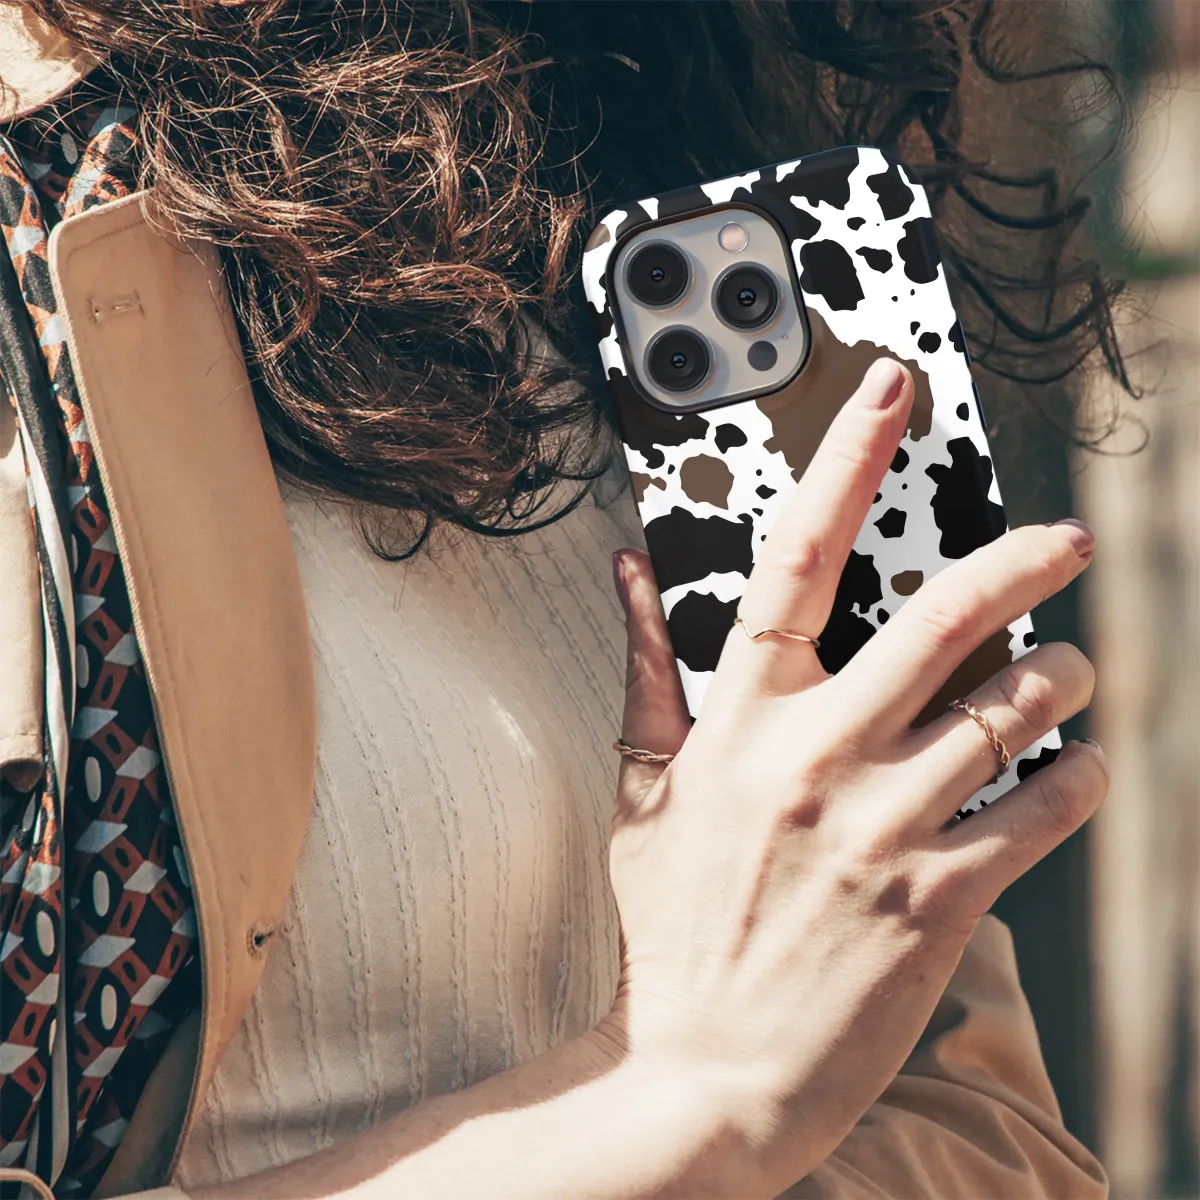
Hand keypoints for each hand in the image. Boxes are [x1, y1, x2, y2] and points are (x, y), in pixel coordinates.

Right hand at [605, 358, 1106, 1194]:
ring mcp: (882, 826)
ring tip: (1074, 675)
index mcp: (740, 720)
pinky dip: (1078, 776)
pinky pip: (1041, 809)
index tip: (892, 392)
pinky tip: (1078, 767)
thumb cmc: (672, 925)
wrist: (704, 1070)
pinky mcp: (940, 898)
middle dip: (1024, 562)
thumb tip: (629, 569)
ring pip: (1012, 710)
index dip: (845, 461)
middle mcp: (816, 756)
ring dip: (1064, 680)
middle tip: (1067, 539)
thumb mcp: (643, 791)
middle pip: (944, 619)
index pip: (795, 558)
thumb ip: (645, 671)